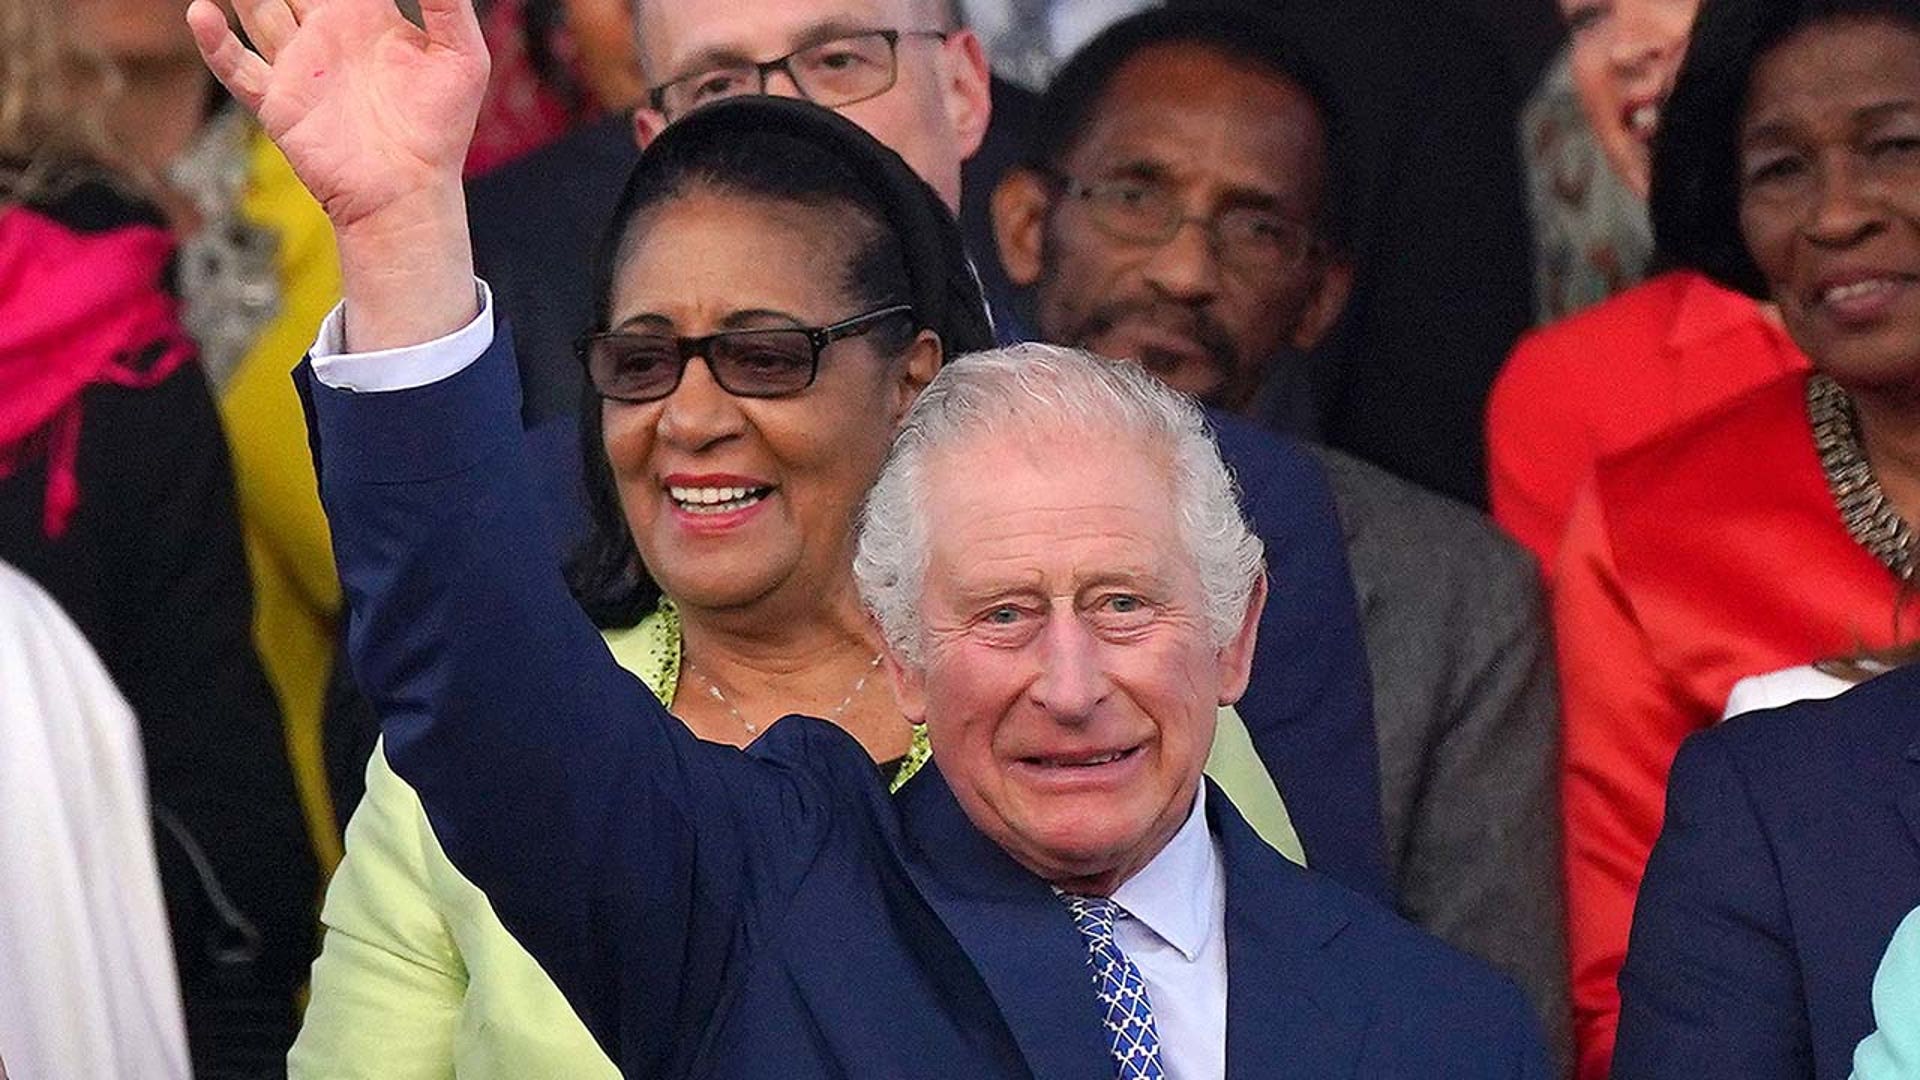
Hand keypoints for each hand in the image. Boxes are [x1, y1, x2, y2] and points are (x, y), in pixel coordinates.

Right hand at [189, 0, 487, 233]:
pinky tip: (202, 11)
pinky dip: (215, 41)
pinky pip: (235, 67)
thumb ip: (447, 4)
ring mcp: (298, 66)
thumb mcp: (462, 58)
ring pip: (257, 8)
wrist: (409, 192)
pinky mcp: (277, 102)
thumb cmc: (441, 128)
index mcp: (368, 16)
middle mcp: (326, 33)